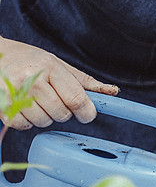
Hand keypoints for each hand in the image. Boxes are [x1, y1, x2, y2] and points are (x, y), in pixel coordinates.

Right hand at [0, 37, 118, 129]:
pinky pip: (23, 125)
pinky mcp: (1, 104)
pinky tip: (26, 108)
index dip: (86, 112)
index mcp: (50, 67)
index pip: (76, 99)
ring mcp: (14, 92)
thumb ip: (85, 82)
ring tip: (39, 102)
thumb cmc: (31, 61)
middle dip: (64, 113)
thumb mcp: (60, 65)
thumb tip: (113, 92)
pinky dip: (28, 122)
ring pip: (44, 121)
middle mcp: (32, 79)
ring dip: (46, 118)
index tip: (87, 115)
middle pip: (61, 113)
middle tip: (57, 102)